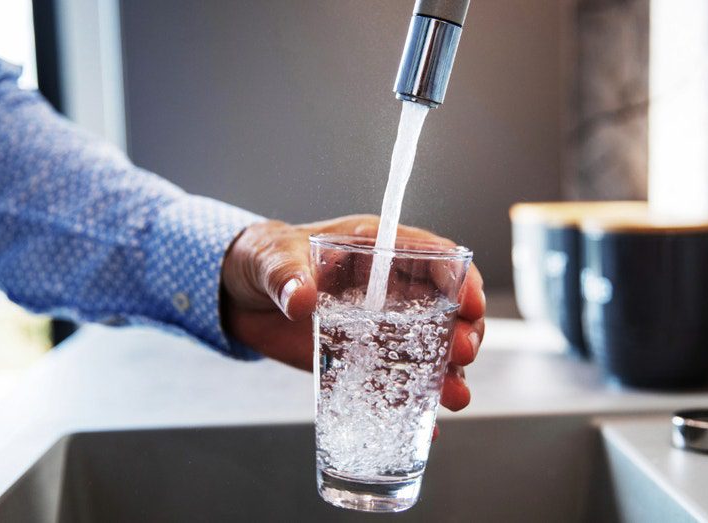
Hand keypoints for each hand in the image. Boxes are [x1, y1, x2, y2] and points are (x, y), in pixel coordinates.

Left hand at [221, 215, 484, 413]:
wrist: (237, 296)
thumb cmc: (261, 259)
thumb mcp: (270, 258)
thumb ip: (285, 275)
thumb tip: (301, 298)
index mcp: (375, 250)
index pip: (432, 257)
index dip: (459, 278)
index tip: (470, 303)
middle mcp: (388, 289)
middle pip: (443, 308)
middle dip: (462, 330)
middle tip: (463, 353)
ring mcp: (378, 327)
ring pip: (428, 349)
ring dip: (447, 372)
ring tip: (454, 396)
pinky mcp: (361, 359)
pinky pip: (394, 381)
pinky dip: (411, 403)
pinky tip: (426, 426)